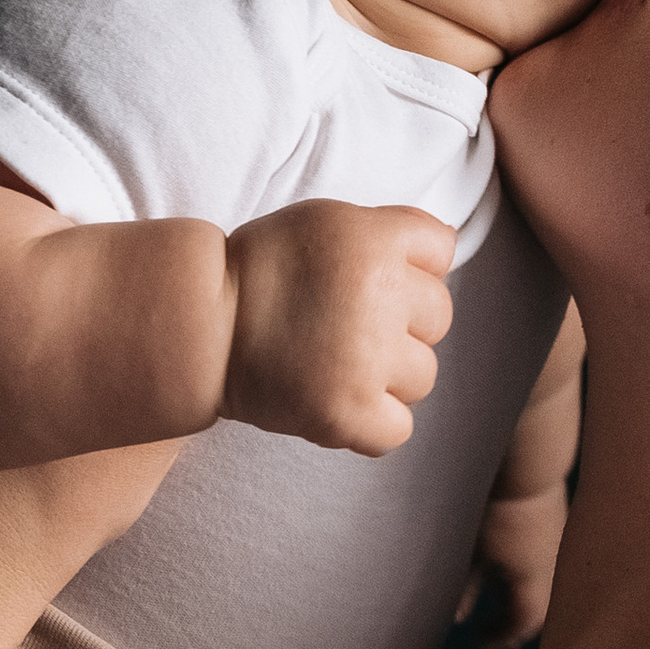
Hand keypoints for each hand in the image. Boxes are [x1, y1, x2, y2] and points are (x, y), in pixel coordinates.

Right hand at [221, 203, 455, 453]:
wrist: (200, 325)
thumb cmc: (261, 270)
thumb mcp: (326, 219)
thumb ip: (388, 228)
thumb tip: (448, 247)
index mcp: (375, 239)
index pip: (441, 251)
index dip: (408, 265)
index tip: (365, 277)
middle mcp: (380, 295)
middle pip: (438, 316)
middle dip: (400, 322)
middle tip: (343, 325)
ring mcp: (366, 358)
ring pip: (422, 376)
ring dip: (387, 376)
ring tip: (334, 363)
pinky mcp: (347, 412)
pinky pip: (397, 429)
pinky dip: (371, 425)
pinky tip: (337, 402)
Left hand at [457, 479, 567, 648]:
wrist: (527, 460)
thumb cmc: (495, 506)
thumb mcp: (473, 552)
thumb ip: (465, 588)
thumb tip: (458, 618)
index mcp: (532, 579)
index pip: (524, 623)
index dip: (502, 637)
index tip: (481, 643)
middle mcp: (552, 567)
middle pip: (540, 609)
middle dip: (516, 624)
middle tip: (493, 629)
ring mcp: (558, 544)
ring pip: (545, 587)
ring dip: (523, 599)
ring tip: (500, 601)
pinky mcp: (558, 524)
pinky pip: (548, 565)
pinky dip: (529, 577)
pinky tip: (510, 567)